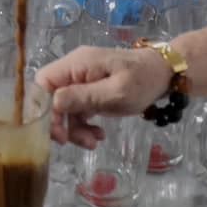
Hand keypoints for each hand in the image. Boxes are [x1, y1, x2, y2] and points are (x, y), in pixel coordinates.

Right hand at [37, 45, 173, 147]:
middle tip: (74, 142)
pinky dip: (82, 124)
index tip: (57, 131)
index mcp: (77, 64)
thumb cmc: (143, 80)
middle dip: (59, 123)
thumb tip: (54, 102)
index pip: (43, 83)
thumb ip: (84, 96)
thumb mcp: (116, 92)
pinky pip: (76, 109)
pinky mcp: (89, 90)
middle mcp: (74, 69)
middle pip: (50, 98)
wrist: (164, 74)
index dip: (43, 108)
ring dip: (73, 128)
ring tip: (94, 141)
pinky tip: (98, 134)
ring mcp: (81, 80)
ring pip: (63, 108)